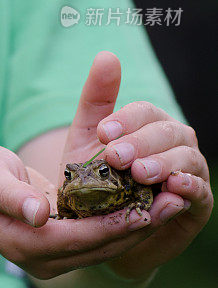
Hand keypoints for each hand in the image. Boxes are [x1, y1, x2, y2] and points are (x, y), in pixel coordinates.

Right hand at [0, 141, 160, 280]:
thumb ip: (12, 197)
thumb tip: (39, 215)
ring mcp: (53, 259)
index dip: (119, 224)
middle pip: (102, 247)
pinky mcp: (61, 247)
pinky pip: (99, 238)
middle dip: (141, 226)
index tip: (152, 207)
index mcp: (28, 246)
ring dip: (140, 225)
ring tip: (174, 199)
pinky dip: (124, 221)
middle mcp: (44, 261)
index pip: (84, 239)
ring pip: (106, 246)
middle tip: (178, 199)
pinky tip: (149, 201)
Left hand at [96, 89, 212, 278]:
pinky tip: (172, 187)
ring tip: (140, 173)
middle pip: (166, 131)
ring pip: (185, 156)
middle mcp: (174, 141)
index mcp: (149, 123)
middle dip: (141, 142)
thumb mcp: (88, 142)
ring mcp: (191, 169)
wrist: (106, 233)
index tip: (103, 133)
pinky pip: (199, 189)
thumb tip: (107, 54)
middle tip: (117, 157)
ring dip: (163, 163)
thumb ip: (97, 101)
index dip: (126, 120)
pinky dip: (188, 186)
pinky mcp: (199, 202)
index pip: (144, 111)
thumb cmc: (98, 181)